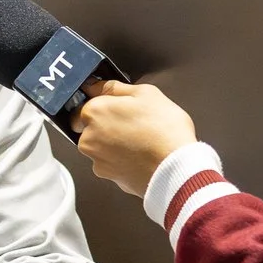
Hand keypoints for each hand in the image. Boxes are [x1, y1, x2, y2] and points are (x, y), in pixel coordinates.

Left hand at [74, 80, 198, 196]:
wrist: (175, 168)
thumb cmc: (164, 130)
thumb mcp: (146, 93)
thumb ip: (116, 88)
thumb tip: (99, 86)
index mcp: (94, 111)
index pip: (88, 103)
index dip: (106, 104)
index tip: (121, 108)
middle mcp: (88, 137)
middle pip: (92, 126)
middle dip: (108, 125)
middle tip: (134, 124)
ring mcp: (96, 159)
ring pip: (101, 146)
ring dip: (115, 143)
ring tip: (141, 141)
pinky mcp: (107, 176)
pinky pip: (111, 163)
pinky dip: (122, 160)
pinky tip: (140, 155)